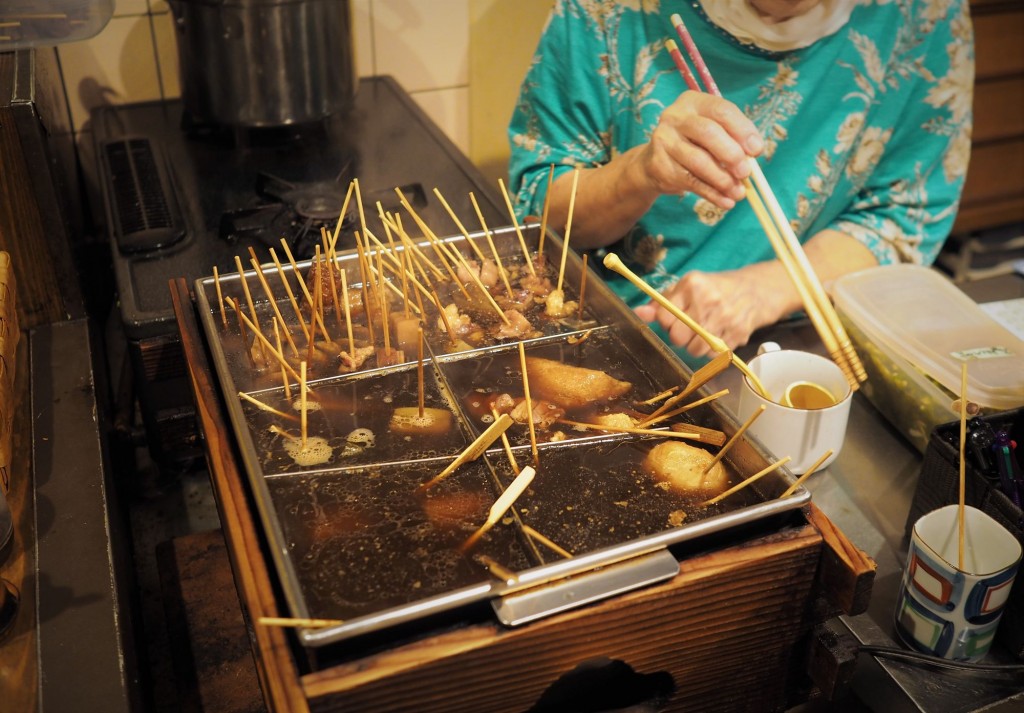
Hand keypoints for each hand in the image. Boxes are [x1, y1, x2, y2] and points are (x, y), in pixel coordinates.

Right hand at [632, 91, 763, 209]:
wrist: (655, 161)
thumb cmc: (693, 143)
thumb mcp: (713, 132)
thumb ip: (734, 138)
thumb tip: (753, 154)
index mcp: (693, 102)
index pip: (721, 111)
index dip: (742, 130)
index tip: (757, 150)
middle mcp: (675, 117)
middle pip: (708, 133)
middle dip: (732, 155)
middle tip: (746, 173)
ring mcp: (664, 141)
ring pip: (698, 161)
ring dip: (723, 180)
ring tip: (738, 192)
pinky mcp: (660, 165)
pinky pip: (690, 182)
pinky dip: (712, 194)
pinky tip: (726, 201)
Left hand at [633, 268, 783, 356]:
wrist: (755, 290)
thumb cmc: (714, 289)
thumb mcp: (687, 288)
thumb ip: (660, 302)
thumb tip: (638, 313)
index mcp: (693, 285)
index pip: (664, 317)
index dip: (666, 323)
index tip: (673, 320)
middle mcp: (709, 300)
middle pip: (678, 337)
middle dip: (680, 337)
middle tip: (689, 328)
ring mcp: (725, 318)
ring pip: (695, 350)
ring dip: (696, 346)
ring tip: (703, 332)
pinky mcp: (738, 334)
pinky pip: (713, 355)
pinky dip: (712, 350)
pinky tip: (718, 335)